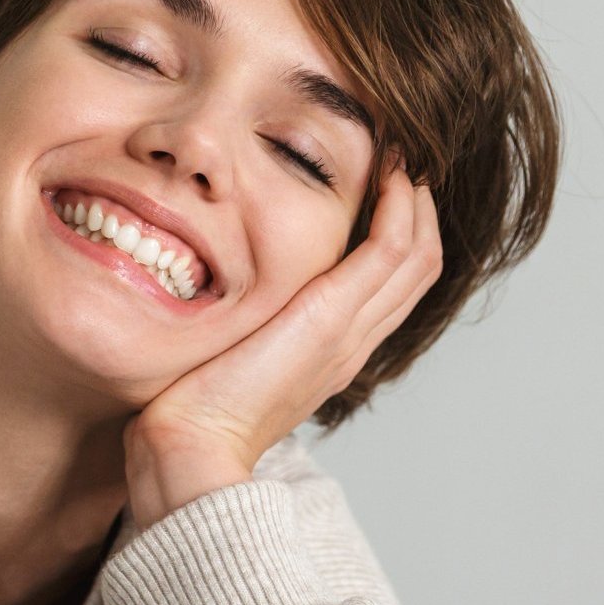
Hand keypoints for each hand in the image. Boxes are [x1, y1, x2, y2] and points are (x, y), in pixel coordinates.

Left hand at [123, 158, 440, 529]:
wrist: (189, 450)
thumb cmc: (187, 413)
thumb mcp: (219, 360)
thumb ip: (232, 330)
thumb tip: (208, 304)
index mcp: (328, 356)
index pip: (386, 288)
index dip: (394, 235)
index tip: (378, 189)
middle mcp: (350, 345)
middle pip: (416, 270)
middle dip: (416, 209)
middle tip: (403, 160)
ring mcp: (348, 333)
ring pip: (416, 256)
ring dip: (416, 199)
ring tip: (405, 154)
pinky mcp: (331, 318)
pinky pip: (390, 250)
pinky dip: (401, 206)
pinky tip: (392, 172)